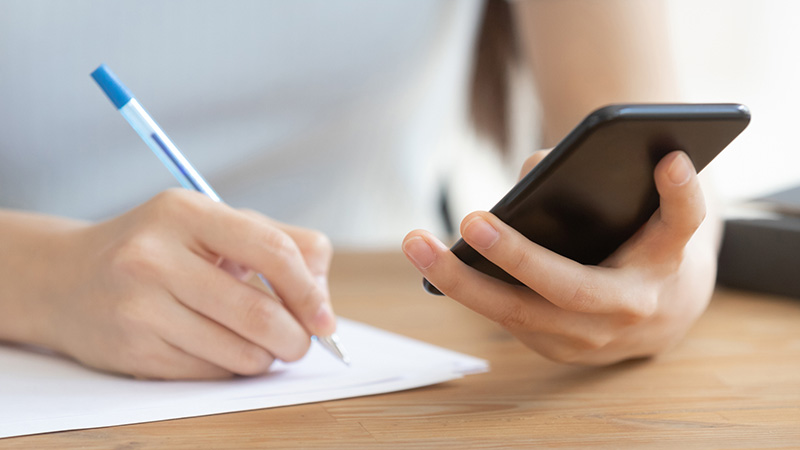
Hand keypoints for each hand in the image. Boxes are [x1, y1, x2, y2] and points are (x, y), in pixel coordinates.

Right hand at [25, 189, 334, 378]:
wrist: (67, 279)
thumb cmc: (160, 249)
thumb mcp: (214, 225)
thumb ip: (280, 245)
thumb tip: (324, 301)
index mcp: (186, 212)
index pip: (274, 252)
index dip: (311, 292)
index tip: (325, 319)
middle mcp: (156, 257)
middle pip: (260, 314)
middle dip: (296, 338)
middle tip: (300, 342)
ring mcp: (140, 307)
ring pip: (240, 352)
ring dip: (265, 356)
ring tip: (256, 341)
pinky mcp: (133, 350)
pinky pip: (212, 374)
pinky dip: (231, 367)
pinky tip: (217, 348)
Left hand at [403, 150, 716, 364]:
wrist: (663, 317)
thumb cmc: (647, 248)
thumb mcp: (645, 212)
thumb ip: (599, 178)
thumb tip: (531, 170)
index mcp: (664, 261)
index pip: (678, 223)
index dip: (677, 194)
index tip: (669, 159)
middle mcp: (630, 308)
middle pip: (569, 288)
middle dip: (516, 256)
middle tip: (471, 222)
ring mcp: (591, 339)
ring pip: (520, 315)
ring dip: (462, 282)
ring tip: (417, 244)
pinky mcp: (558, 350)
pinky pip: (507, 320)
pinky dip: (469, 292)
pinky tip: (434, 265)